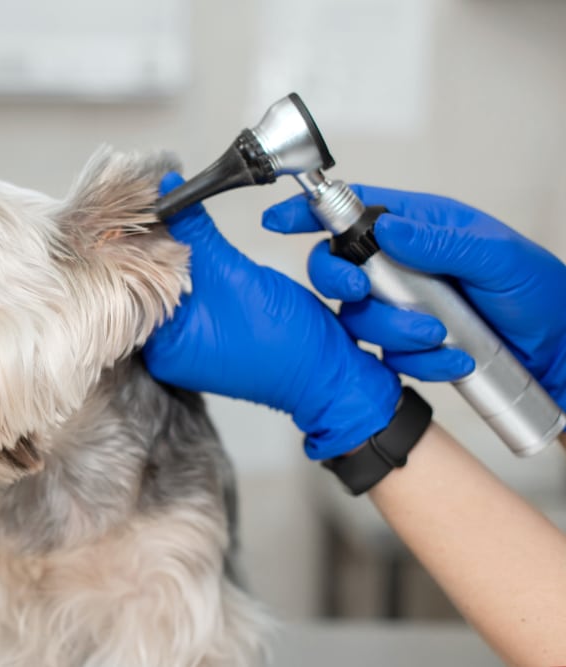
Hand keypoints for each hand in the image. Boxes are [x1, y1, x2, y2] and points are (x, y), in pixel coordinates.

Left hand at [143, 174, 401, 459]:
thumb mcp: (235, 274)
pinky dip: (197, 270)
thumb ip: (196, 231)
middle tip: (164, 205)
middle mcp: (170, 352)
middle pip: (150, 285)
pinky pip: (192, 294)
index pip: (134, 286)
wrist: (330, 373)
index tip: (145, 205)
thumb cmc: (288, 343)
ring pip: (173, 286)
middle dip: (158, 246)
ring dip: (180, 255)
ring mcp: (190, 346)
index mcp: (164, 349)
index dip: (137, 243)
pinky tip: (199, 247)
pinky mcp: (210, 335)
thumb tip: (168, 191)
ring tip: (181, 222)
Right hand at [262, 185, 565, 409]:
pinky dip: (417, 362)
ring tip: (439, 335)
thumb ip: (440, 241)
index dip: (312, 210)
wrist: (561, 353)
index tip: (279, 219)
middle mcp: (401, 264)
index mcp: (418, 226)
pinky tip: (452, 359)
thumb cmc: (540, 293)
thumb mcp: (497, 257)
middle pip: (337, 266)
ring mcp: (401, 305)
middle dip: (339, 280)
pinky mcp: (407, 344)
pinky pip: (385, 355)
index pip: (354, 210)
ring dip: (392, 329)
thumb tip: (387, 227)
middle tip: (357, 289)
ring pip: (356, 317)